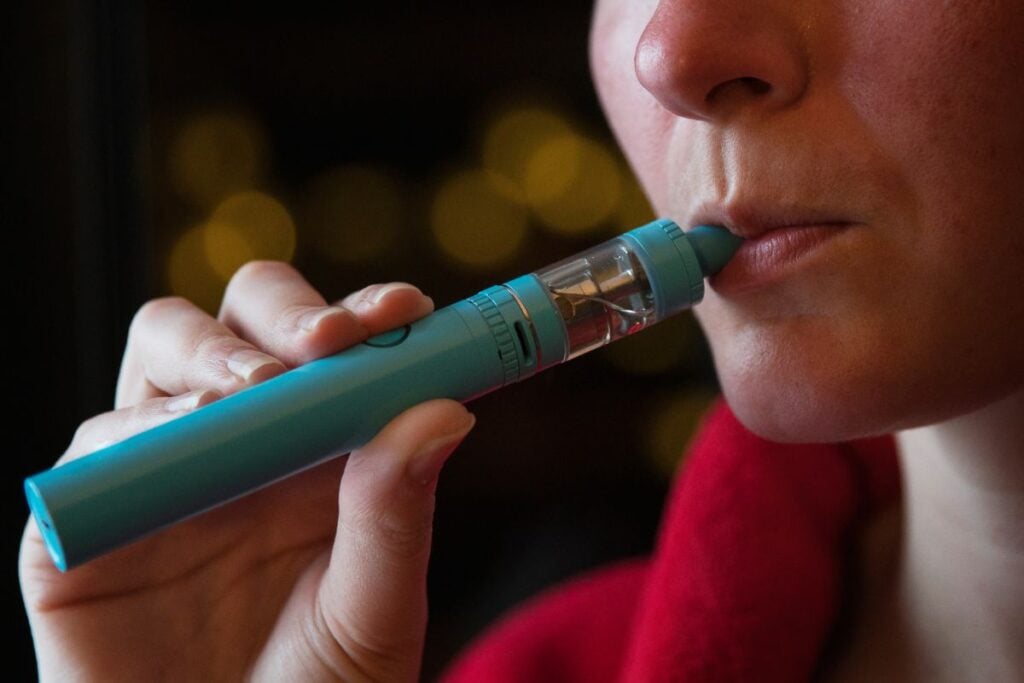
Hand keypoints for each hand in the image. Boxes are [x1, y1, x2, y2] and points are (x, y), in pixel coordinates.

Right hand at [20, 261, 474, 681]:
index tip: (404, 310)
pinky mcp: (86, 517)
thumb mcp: (374, 613)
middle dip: (285, 311)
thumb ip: (398, 515)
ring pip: (164, 349)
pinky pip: (95, 445)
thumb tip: (443, 408)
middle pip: (246, 322)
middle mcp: (241, 444)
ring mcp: (164, 470)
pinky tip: (184, 436)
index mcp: (319, 452)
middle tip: (327, 343)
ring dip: (210, 349)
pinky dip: (134, 427)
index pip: (337, 349)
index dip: (367, 315)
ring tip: (253, 390)